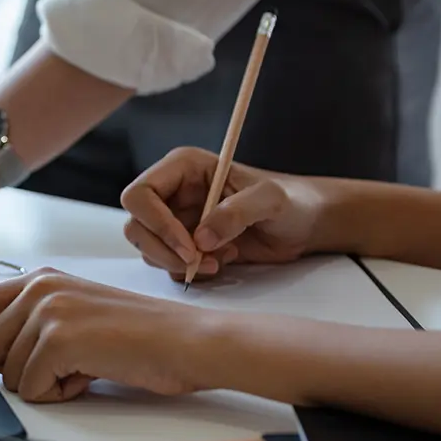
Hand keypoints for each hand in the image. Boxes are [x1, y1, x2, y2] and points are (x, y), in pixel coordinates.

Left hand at [0, 269, 213, 401]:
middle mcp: (35, 287)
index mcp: (36, 280)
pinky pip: (32, 388)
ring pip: (9, 375)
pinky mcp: (57, 335)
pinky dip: (63, 392)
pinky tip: (94, 371)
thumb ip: (31, 327)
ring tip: (89, 363)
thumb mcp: (75, 319)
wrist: (189, 341)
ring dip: (47, 383)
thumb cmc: (139, 336)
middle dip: (23, 371)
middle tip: (73, 362)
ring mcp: (44, 309)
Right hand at [119, 147, 318, 280]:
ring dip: (178, 263)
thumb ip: (236, 213)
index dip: (156, 223)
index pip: (139, 194)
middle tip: (199, 262)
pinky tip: (222, 262)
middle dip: (163, 250)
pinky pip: (167, 264)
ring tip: (219, 260)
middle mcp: (172, 192)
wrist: (304, 224)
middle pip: (136, 225)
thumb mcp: (271, 200)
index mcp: (182, 168)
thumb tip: (200, 240)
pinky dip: (190, 272)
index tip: (189, 247)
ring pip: (147, 248)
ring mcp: (175, 219)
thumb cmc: (291, 200)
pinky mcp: (183, 244)